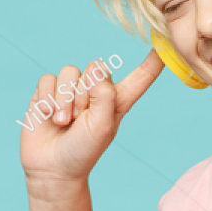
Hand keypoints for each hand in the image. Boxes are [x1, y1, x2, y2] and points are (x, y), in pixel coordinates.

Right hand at [19, 51, 162, 189]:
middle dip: (84, 94)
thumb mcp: (102, 127)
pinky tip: (47, 117)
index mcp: (118, 100)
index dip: (153, 61)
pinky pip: (48, 79)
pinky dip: (47, 99)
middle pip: (95, 68)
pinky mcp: (48, 92)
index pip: (140, 77)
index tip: (164, 43)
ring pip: (69, 73)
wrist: (52, 168)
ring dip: (64, 100)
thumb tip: (97, 72)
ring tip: (63, 122)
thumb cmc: (83, 151)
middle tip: (79, 120)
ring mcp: (71, 90)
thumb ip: (105, 97)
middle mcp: (96, 91)